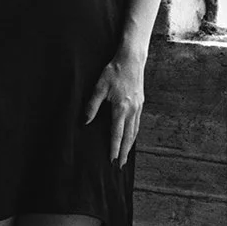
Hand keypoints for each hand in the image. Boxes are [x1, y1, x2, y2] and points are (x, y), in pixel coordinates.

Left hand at [83, 50, 145, 166]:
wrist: (132, 59)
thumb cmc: (114, 71)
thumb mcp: (99, 87)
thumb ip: (92, 105)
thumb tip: (86, 121)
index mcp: (121, 108)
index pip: (117, 134)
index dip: (114, 149)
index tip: (112, 160)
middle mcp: (132, 110)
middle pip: (129, 137)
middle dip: (124, 152)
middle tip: (121, 166)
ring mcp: (138, 107)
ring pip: (134, 131)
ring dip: (130, 145)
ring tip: (126, 156)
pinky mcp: (141, 103)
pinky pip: (137, 123)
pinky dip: (134, 134)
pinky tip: (130, 137)